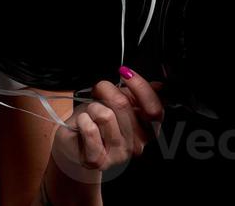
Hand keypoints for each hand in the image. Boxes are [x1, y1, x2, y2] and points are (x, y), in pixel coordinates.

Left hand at [48, 68, 163, 185]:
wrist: (76, 144)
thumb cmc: (96, 121)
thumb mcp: (118, 103)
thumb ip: (137, 95)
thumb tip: (159, 86)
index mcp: (147, 130)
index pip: (154, 109)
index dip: (141, 87)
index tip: (125, 72)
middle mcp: (137, 145)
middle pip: (124, 106)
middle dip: (106, 90)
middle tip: (98, 90)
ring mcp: (118, 155)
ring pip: (105, 115)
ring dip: (92, 107)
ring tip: (91, 113)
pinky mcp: (98, 160)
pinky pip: (90, 129)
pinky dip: (82, 120)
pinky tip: (83, 124)